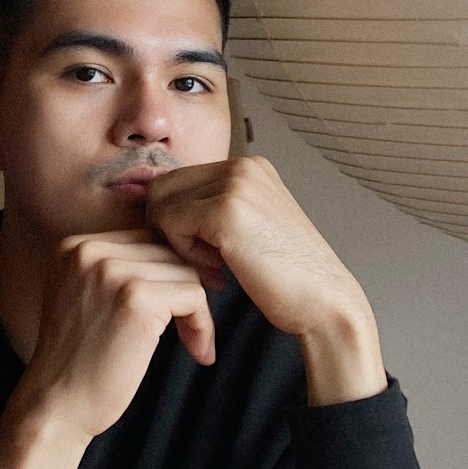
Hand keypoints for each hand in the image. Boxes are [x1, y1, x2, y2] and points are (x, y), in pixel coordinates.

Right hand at [18, 229, 215, 441]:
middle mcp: (90, 250)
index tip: (177, 305)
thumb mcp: (85, 295)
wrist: (57, 404)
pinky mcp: (137, 298)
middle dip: (184, 289)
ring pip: (184, 272)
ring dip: (196, 310)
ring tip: (193, 343)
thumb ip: (117, 268)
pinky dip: (202, 324)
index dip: (166, 272)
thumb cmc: (78, 359)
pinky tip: (197, 350)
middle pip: (166, 251)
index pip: (144, 239)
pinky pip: (193, 296)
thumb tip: (180, 253)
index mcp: (75, 245)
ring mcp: (113, 272)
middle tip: (190, 327)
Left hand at [146, 156, 386, 403]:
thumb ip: (204, 208)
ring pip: (161, 204)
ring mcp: (236, 184)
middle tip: (202, 262)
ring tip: (213, 267)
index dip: (176, 219)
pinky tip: (217, 270)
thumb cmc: (284, 275)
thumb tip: (143, 196)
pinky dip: (183, 251)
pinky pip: (170, 222)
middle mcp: (242, 165)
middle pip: (162, 187)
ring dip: (177, 242)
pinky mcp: (227, 210)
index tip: (203, 252)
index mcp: (247, 166)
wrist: (324, 303)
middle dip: (170, 228)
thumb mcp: (242, 228)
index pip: (175, 180)